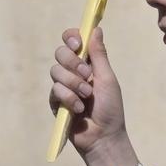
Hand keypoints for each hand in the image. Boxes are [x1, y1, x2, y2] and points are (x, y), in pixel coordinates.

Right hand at [48, 28, 138, 165]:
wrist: (103, 136)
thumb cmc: (110, 108)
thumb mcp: (107, 79)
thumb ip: (99, 55)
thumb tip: (96, 28)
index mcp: (88, 64)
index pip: (72, 41)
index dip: (71, 37)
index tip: (77, 42)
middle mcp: (73, 72)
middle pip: (60, 53)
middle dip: (72, 62)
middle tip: (86, 74)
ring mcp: (63, 87)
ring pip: (55, 71)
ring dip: (73, 83)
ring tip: (86, 97)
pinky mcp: (55, 102)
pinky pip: (55, 91)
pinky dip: (68, 98)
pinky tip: (78, 109)